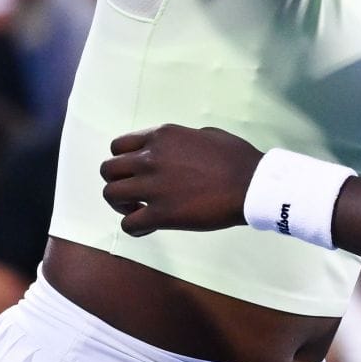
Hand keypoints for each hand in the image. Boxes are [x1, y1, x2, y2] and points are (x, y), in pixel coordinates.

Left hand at [101, 124, 261, 235]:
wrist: (252, 186)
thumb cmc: (237, 158)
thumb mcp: (207, 134)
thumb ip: (183, 140)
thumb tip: (178, 150)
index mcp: (161, 136)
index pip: (119, 146)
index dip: (122, 160)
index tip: (135, 171)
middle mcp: (150, 158)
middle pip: (108, 170)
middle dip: (117, 182)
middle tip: (134, 193)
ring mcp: (153, 187)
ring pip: (111, 194)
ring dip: (121, 204)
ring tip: (138, 210)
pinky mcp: (161, 214)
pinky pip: (129, 224)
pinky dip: (134, 227)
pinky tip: (148, 227)